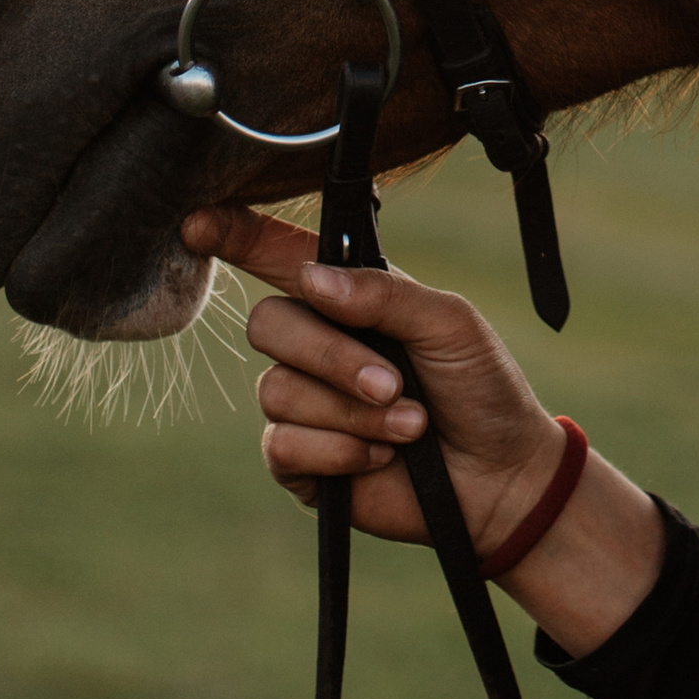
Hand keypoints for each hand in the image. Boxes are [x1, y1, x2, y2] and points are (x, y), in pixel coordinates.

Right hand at [181, 203, 665, 652]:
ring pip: (276, 390)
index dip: (235, 235)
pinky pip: (282, 446)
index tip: (198, 221)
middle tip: (394, 385)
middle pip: (267, 324)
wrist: (501, 477)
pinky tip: (381, 460)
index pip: (278, 257)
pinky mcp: (300, 463)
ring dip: (351, 413)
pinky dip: (339, 452)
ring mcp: (304, 404)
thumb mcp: (448, 323)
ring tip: (408, 427)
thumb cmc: (481, 388)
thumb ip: (383, 294)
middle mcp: (316, 344)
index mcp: (349, 298)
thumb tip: (311, 281)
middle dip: (332, 356)